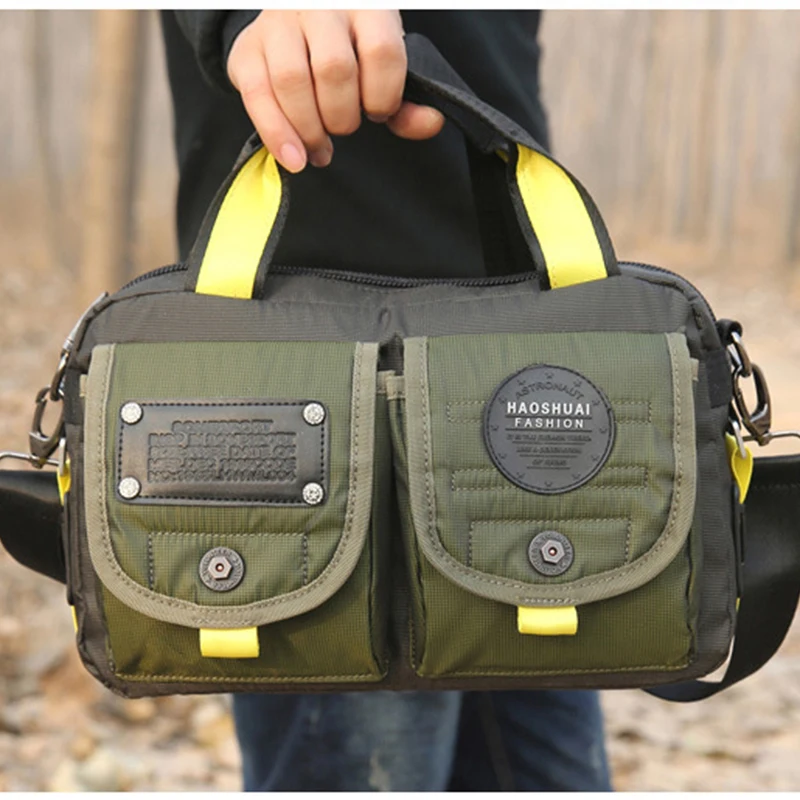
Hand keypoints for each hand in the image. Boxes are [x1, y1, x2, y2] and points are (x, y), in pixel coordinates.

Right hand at [227, 10, 444, 172]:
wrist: (298, 19)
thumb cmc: (351, 51)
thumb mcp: (384, 67)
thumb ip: (407, 102)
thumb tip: (431, 123)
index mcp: (366, 6)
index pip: (382, 51)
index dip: (384, 94)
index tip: (378, 112)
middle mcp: (320, 5)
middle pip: (335, 69)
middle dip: (343, 116)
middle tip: (344, 129)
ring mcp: (278, 23)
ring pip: (292, 80)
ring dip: (310, 129)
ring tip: (320, 150)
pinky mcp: (247, 48)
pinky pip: (256, 94)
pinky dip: (276, 133)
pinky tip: (293, 158)